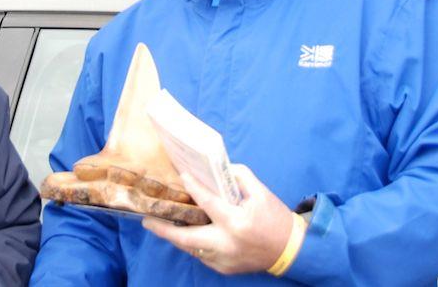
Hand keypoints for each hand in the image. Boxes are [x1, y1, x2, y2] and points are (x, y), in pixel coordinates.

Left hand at [142, 164, 293, 274]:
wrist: (291, 251)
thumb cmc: (275, 219)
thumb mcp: (261, 193)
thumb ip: (239, 177)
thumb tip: (218, 169)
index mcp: (236, 222)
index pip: (207, 202)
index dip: (193, 187)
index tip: (181, 176)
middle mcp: (226, 243)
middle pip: (186, 237)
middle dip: (164, 229)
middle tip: (147, 220)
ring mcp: (224, 259)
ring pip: (191, 248)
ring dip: (175, 236)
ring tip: (159, 224)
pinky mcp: (224, 268)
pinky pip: (201, 254)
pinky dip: (191, 243)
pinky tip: (183, 232)